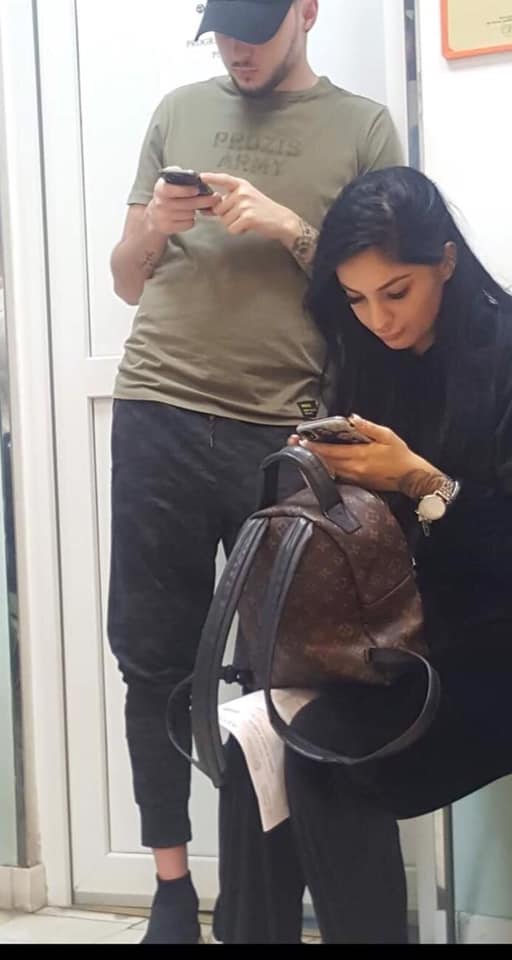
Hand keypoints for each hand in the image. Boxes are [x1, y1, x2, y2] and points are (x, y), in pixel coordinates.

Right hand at [146, 178, 220, 235]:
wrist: (154, 216)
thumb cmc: (166, 196)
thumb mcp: (167, 182)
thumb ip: (178, 175)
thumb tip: (192, 174)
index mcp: (161, 189)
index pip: (174, 190)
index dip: (187, 190)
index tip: (197, 189)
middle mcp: (161, 203)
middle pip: (188, 204)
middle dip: (204, 201)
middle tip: (215, 198)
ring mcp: (164, 217)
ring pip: (190, 214)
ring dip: (195, 210)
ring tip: (194, 206)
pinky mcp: (169, 228)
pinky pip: (188, 224)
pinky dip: (191, 220)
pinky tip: (187, 216)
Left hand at [200, 172, 298, 242]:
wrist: (282, 220)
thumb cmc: (262, 211)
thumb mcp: (246, 200)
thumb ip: (227, 202)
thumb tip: (207, 208)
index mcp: (242, 185)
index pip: (224, 179)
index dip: (211, 178)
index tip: (201, 176)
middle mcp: (242, 192)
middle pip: (219, 209)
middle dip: (227, 216)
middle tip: (242, 216)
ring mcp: (245, 204)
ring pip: (224, 221)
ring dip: (234, 225)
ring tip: (247, 220)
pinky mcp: (248, 217)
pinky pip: (232, 228)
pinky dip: (239, 231)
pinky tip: (249, 226)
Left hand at [289, 416, 445, 496]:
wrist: (411, 477)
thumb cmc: (400, 455)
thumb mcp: (387, 435)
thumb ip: (368, 427)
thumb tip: (352, 418)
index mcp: (360, 455)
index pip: (332, 451)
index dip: (316, 446)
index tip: (301, 440)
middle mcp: (354, 468)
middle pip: (326, 461)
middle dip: (308, 452)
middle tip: (292, 444)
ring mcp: (354, 477)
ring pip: (328, 469)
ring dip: (314, 461)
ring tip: (300, 452)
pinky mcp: (356, 482)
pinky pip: (336, 476)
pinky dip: (325, 469)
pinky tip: (317, 463)